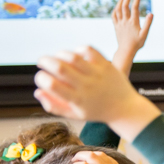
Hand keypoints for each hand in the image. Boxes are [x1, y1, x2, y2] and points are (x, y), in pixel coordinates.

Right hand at [34, 46, 159, 139]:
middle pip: (59, 68)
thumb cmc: (97, 111)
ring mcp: (97, 74)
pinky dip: (78, 49)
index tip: (41, 77)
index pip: (52, 85)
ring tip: (57, 57)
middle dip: (45, 61)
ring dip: (59, 54)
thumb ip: (54, 106)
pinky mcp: (106, 65)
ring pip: (73, 57)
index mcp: (76, 99)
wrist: (125, 108)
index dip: (40, 78)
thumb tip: (38, 91)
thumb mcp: (74, 115)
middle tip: (42, 62)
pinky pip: (89, 50)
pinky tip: (75, 55)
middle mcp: (86, 86)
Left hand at [112, 0, 152, 75]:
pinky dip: (115, 9)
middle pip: (124, 6)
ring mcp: (119, 23)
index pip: (134, 8)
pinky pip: (114, 15)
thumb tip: (151, 14)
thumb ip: (148, 24)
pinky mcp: (116, 26)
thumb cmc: (137, 43)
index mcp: (133, 23)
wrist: (126, 50)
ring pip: (118, 9)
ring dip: (120, 1)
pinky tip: (117, 6)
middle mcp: (125, 21)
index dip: (136, 0)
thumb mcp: (145, 34)